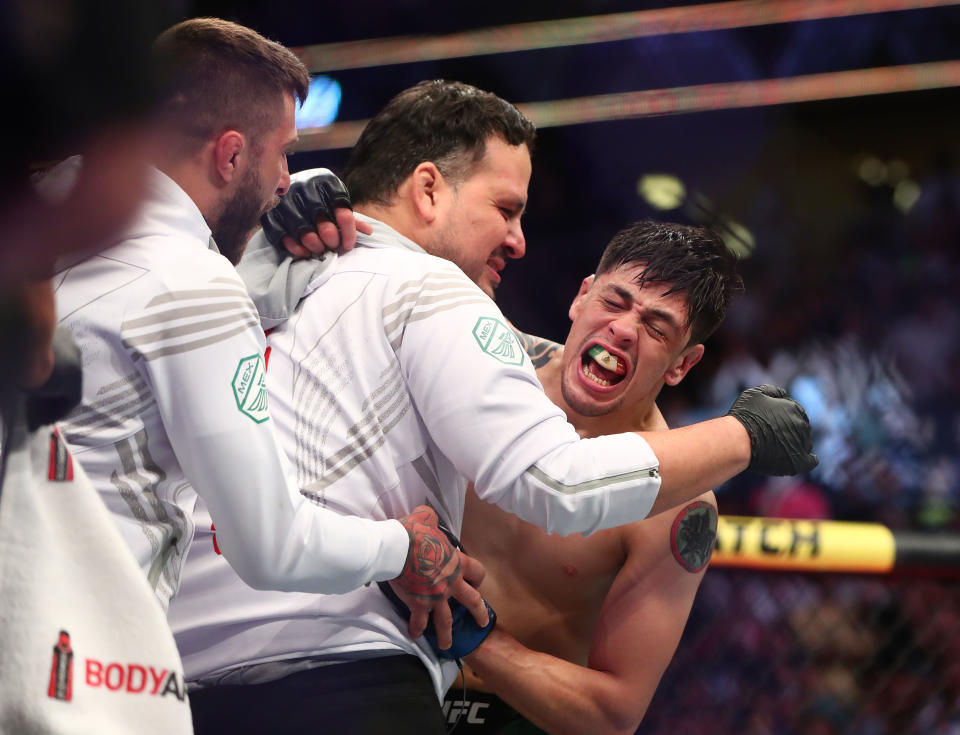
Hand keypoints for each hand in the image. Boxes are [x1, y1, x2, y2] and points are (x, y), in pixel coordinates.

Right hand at [259, 168, 372, 256]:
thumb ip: (349, 218)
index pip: (343, 212)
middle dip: (332, 241)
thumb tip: (369, 232)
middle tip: (333, 247)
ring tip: (321, 250)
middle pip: (325, 224)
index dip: (349, 233)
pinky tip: (305, 251)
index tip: (348, 245)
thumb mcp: (335, 203)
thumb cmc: (318, 198)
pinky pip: (285, 237)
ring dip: (316, 246)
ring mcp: (286, 199)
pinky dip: (297, 248)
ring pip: (305, 232)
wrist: (283, 184)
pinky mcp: (271, 213)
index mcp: (326, 181)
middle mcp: (305, 187)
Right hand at [387, 506, 488, 649]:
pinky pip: (419, 622)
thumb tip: (427, 514)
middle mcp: (451, 583)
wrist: (396, 548)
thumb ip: (431, 518)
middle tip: (482, 623)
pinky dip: (416, 629)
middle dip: (479, 613)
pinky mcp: (418, 605)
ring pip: (447, 621)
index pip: (478, 572)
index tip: (475, 583)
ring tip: (447, 646)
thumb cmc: (413, 532)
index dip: (478, 579)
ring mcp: (436, 597)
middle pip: (473, 601)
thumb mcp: (426, 518)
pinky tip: (414, 635)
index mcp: (456, 563)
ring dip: (447, 635)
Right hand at [727, 385, 818, 475]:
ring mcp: (802, 444)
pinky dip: (807, 460)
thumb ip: (772, 391)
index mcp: (794, 408)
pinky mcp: (798, 462)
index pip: (794, 412)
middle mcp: (802, 425)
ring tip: (777, 448)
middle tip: (772, 436)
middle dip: (790, 430)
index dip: (782, 417)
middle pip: (800, 427)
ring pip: (805, 443)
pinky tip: (796, 459)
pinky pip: (810, 461)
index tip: (770, 423)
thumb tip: (783, 394)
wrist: (739, 440)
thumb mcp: (755, 394)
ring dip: (795, 444)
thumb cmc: (744, 416)